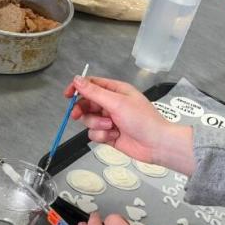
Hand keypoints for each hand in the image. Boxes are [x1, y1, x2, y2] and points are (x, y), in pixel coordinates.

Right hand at [66, 76, 195, 173]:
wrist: (156, 144)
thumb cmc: (143, 120)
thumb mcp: (117, 102)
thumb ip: (94, 92)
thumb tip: (77, 80)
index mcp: (116, 90)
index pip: (91, 84)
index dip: (78, 88)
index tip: (68, 95)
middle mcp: (112, 104)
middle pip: (86, 103)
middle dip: (82, 110)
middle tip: (76, 115)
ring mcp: (110, 120)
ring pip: (89, 120)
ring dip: (97, 125)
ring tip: (111, 127)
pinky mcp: (109, 134)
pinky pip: (95, 134)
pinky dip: (102, 136)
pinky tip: (114, 136)